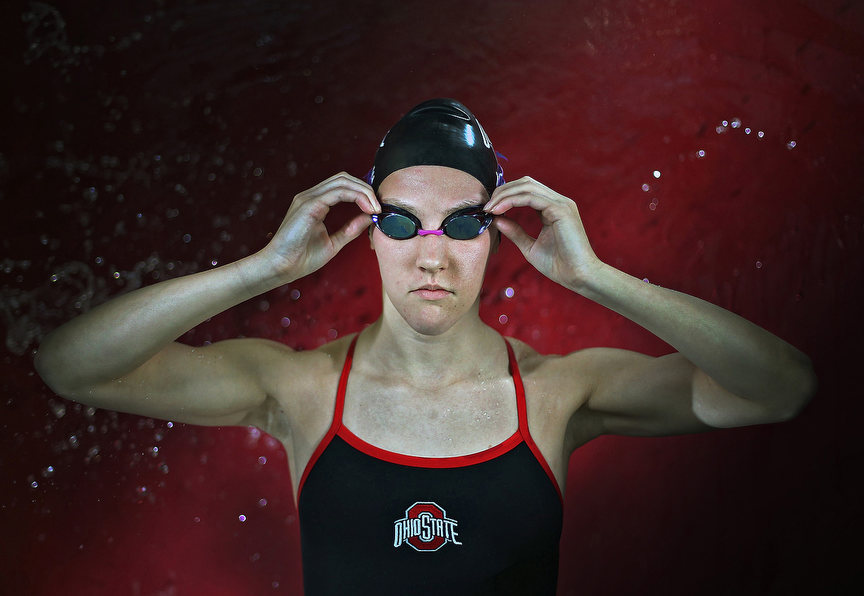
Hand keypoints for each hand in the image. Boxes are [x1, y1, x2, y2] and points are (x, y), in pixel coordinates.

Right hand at [257, 172, 379, 282]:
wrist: (280, 268)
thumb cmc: (301, 258)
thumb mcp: (333, 243)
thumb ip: (350, 229)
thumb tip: (369, 217)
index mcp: (315, 203)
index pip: (343, 186)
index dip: (363, 193)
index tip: (377, 209)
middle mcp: (310, 196)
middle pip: (344, 178)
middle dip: (366, 188)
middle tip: (379, 207)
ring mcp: (308, 198)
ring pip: (342, 181)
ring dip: (364, 191)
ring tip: (375, 208)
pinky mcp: (308, 205)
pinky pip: (337, 192)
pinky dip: (356, 196)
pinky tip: (367, 209)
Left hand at [485, 176, 600, 291]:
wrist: (579, 276)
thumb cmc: (559, 265)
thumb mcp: (530, 247)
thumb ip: (515, 232)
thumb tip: (496, 219)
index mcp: (554, 208)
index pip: (527, 190)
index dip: (506, 195)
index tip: (489, 209)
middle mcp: (559, 202)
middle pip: (526, 183)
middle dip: (502, 191)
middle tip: (486, 206)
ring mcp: (561, 204)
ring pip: (527, 186)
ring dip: (504, 195)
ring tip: (489, 208)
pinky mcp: (561, 210)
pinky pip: (531, 197)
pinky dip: (512, 201)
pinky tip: (499, 211)